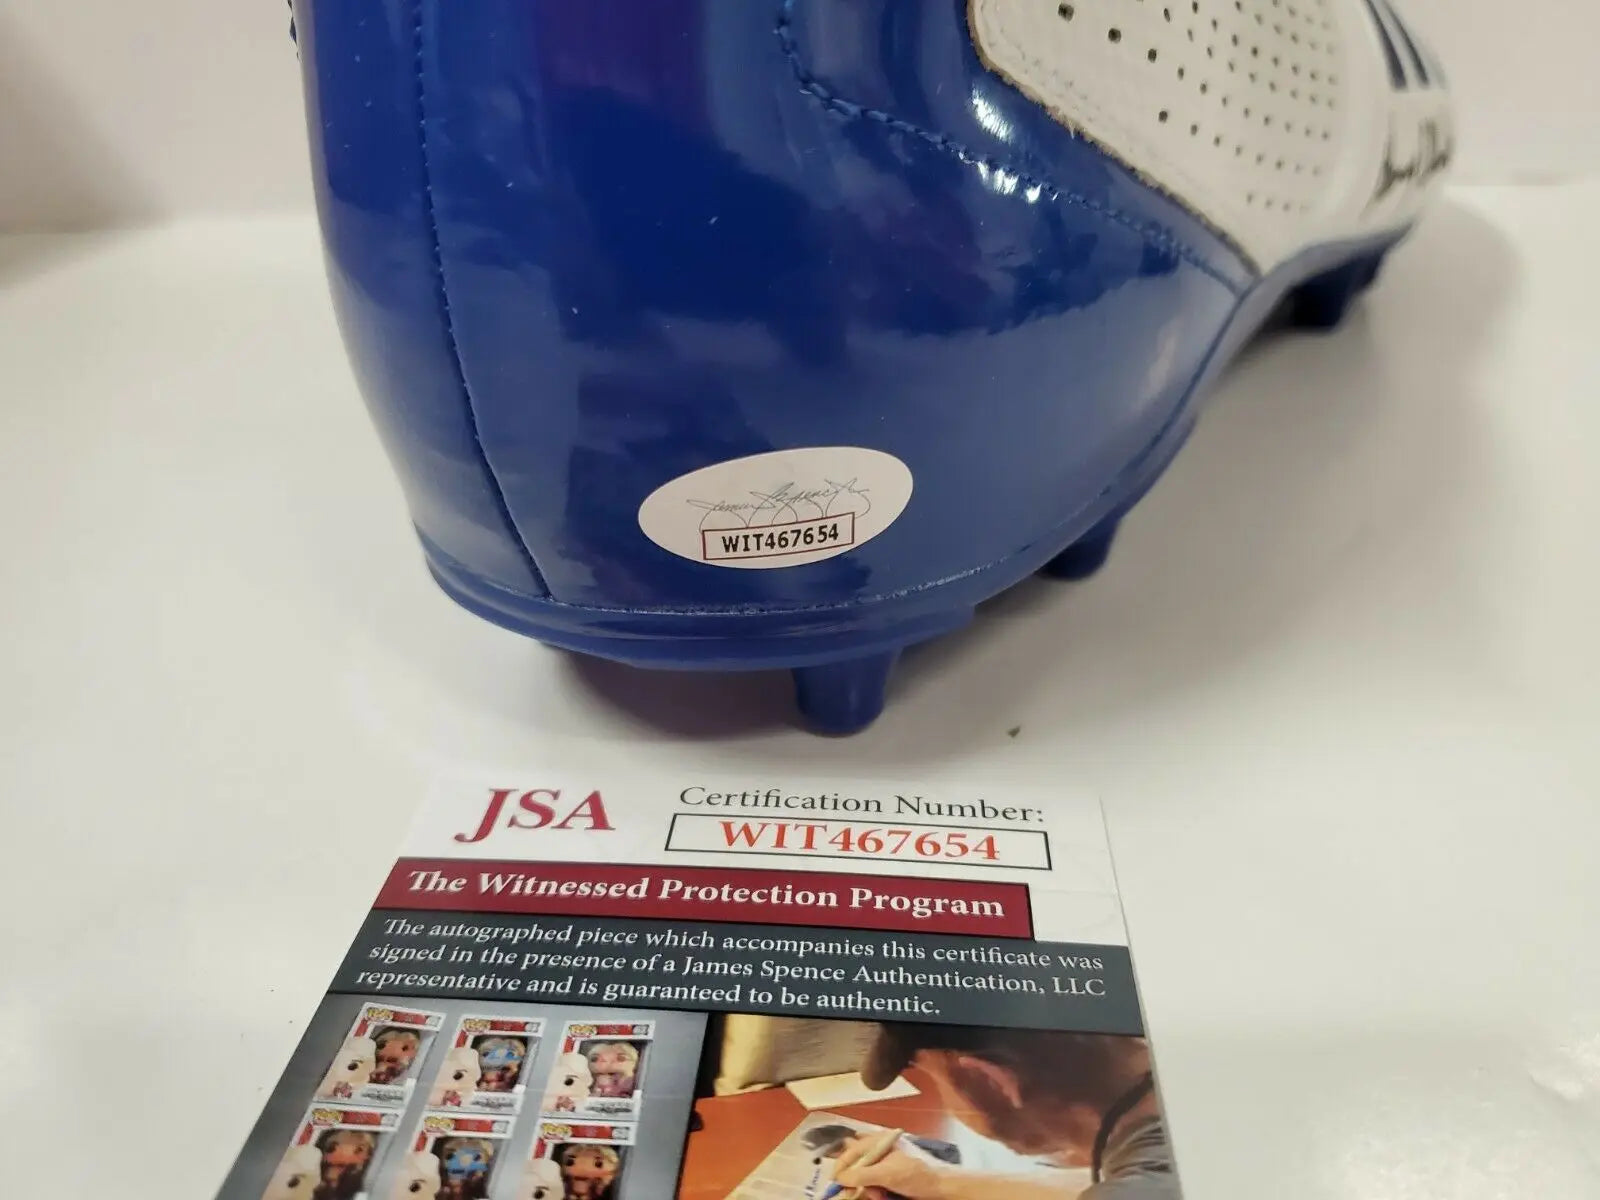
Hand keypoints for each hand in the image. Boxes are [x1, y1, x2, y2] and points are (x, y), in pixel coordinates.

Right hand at [831, 1136, 951, 1199]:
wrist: (940, 1188)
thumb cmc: (917, 1174)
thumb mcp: (887, 1173)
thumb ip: (862, 1174)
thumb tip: (840, 1177)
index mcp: (879, 1141)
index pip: (852, 1150)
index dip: (842, 1165)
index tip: (835, 1182)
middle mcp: (880, 1150)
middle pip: (856, 1165)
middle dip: (857, 1181)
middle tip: (863, 1191)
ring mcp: (885, 1165)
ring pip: (864, 1178)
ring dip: (868, 1189)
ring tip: (880, 1195)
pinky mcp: (889, 1178)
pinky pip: (873, 1185)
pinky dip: (875, 1193)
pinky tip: (883, 1196)